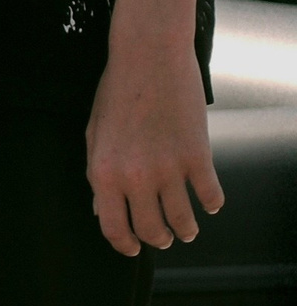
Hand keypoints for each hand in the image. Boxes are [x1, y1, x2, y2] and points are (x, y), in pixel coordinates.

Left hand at [85, 33, 224, 254]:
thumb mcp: (94, 133)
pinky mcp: (198, 156)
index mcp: (104, 172)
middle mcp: (136, 177)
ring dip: (186, 230)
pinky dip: (211, 204)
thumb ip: (97, 174)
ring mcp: (169, 168)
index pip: (114, 228)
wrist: (148, 56)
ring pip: (184, 221)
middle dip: (158, 239)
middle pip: (152, 230)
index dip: (124, 244)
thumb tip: (102, 209)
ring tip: (187, 230)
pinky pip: (210, 196)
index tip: (133, 248)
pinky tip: (209, 202)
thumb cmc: (118, 92)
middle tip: (164, 237)